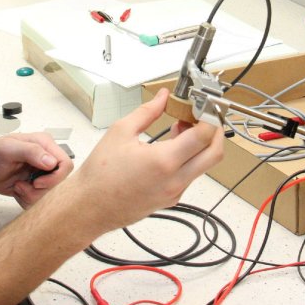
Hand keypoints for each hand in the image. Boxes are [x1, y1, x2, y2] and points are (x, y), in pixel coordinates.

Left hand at [0, 132, 73, 207]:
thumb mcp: (7, 149)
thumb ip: (31, 152)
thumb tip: (51, 162)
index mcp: (45, 145)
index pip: (65, 165)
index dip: (55, 177)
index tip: (36, 182)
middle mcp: (46, 159)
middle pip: (59, 183)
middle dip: (41, 190)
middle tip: (22, 185)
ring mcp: (41, 173)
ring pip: (50, 194)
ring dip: (32, 196)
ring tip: (18, 186)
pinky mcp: (34, 186)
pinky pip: (39, 201)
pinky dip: (28, 200)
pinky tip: (17, 190)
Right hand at [65, 88, 223, 233]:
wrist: (89, 206)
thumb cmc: (100, 175)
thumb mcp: (121, 132)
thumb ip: (147, 112)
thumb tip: (163, 97)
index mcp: (164, 161)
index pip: (204, 136)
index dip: (209, 116)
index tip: (204, 105)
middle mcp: (175, 180)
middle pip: (215, 153)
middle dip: (215, 131)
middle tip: (205, 116)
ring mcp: (175, 192)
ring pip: (204, 165)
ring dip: (201, 144)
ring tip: (182, 127)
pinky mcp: (172, 199)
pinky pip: (191, 175)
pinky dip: (190, 157)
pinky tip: (173, 146)